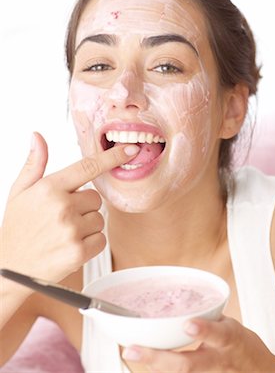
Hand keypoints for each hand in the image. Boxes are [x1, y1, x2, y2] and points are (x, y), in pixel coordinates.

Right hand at [1, 132, 139, 281]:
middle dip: (84, 206)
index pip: (88, 166)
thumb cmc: (17, 228)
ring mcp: (71, 230)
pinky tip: (70, 246)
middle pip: (96, 198)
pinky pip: (101, 239)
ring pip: (99, 219)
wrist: (8, 269)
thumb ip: (34, 164)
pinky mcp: (78, 252)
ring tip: (63, 233)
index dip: (113, 157)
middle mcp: (62, 206)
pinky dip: (90, 244)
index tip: (131, 149)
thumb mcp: (19, 192)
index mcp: (49, 188)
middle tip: (63, 217)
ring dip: (87, 226)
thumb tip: (37, 136)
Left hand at [122, 316, 274, 371]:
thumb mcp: (230, 325)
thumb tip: (179, 303)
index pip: (219, 334)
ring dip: (155, 366)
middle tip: (131, 350)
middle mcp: (218, 362)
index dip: (204, 330)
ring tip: (132, 353)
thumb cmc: (241, 345)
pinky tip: (146, 363)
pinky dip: (160, 371)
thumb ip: (206, 319)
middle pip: (188, 365)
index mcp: (229, 340)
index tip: (188, 324)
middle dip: (158, 359)